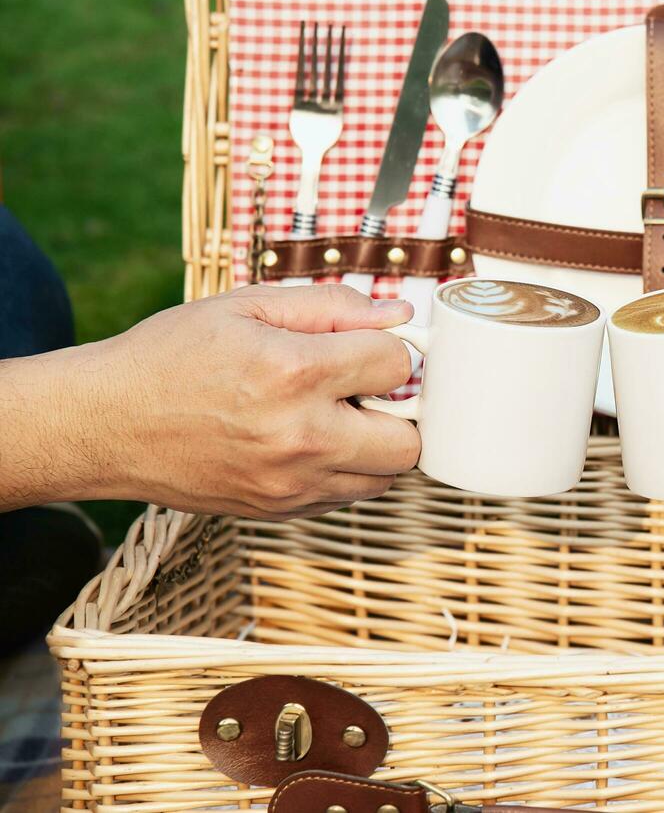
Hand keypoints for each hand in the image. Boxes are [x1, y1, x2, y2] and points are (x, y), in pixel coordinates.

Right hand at [46, 285, 418, 518]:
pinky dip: (347, 469)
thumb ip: (331, 306)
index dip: (390, 349)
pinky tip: (312, 440)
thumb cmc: (171, 356)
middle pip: (409, 439)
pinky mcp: (278, 510)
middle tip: (365, 388)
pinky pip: (348, 496)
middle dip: (400, 409)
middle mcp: (300, 436)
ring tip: (337, 414)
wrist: (103, 424)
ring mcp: (290, 482)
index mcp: (294, 373)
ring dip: (378, 444)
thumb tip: (399, 315)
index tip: (366, 345)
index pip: (397, 365)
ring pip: (386, 477)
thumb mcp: (247, 306)